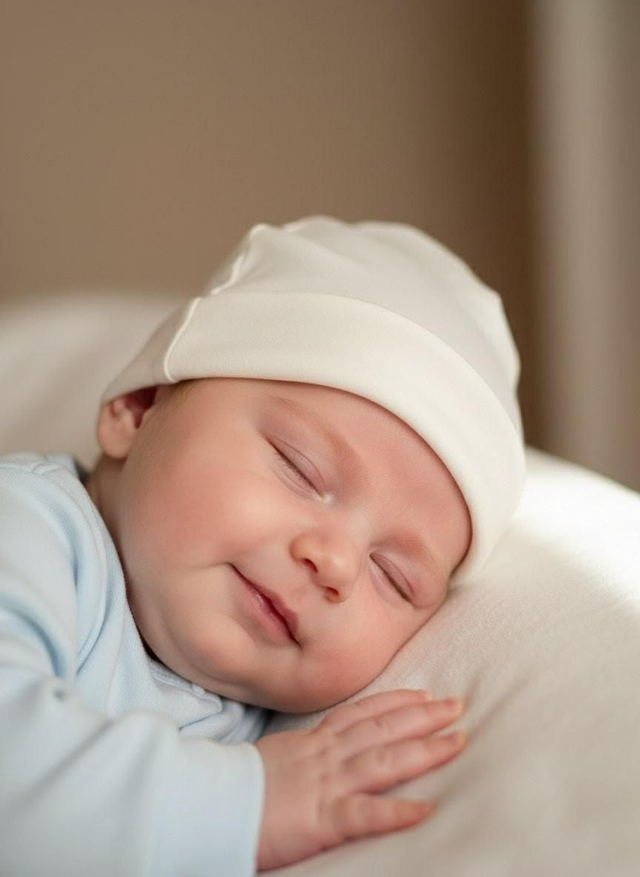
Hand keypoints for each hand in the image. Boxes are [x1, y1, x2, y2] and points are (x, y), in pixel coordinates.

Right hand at [255, 689, 465, 870]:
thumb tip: (319, 753)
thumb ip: (304, 752)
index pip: (362, 714)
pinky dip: (398, 812)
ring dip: (424, 750)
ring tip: (459, 742)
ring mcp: (327, 784)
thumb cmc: (238, 785)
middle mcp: (326, 755)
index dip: (396, 703)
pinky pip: (366, 815)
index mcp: (314, 741)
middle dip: (423, 716)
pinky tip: (428, 810)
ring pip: (384, 760)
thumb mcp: (277, 756)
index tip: (424, 695)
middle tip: (458, 706)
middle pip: (383, 728)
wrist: (211, 803)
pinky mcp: (322, 819)